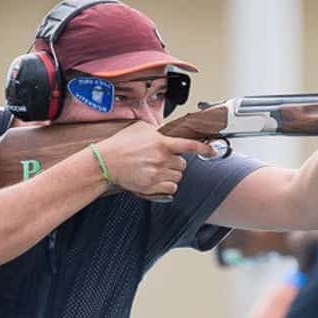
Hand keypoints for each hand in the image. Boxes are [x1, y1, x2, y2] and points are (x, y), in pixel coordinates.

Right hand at [96, 121, 216, 200]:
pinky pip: (171, 188)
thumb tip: (165, 132)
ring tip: (155, 170)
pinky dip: (166, 186)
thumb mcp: (140, 128)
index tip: (212, 151)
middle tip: (161, 161)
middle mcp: (162, 158)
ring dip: (170, 175)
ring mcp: (157, 174)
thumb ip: (157, 130)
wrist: (105, 162)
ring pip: (178, 177)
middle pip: (183, 165)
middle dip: (175, 163)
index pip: (189, 145)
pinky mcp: (152, 186)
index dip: (204, 148)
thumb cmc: (120, 144)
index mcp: (161, 142)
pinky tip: (155, 180)